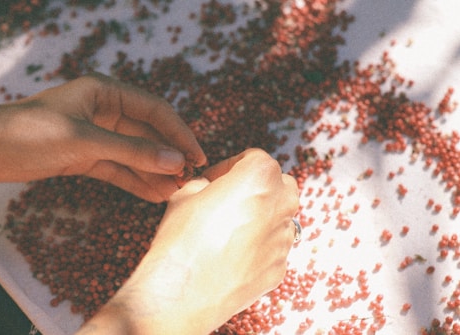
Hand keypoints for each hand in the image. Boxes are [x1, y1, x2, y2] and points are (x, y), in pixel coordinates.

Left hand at [0, 73, 205, 201]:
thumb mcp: (86, 141)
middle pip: (147, 134)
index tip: (197, 156)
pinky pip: (118, 169)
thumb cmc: (30, 132)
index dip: (179, 133)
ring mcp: (96, 136)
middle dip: (167, 157)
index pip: (155, 111)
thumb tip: (175, 162)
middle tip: (188, 180)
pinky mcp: (86, 157)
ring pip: (134, 154)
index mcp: (106, 93)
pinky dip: (134, 181)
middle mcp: (105, 112)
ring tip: (175, 192)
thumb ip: (132, 152)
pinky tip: (153, 195)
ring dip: (154, 172)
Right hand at [76, 149, 298, 334]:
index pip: (254, 157)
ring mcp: (283, 240)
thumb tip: (211, 189)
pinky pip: (273, 247)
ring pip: (280, 216)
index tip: (214, 179)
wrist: (182, 293)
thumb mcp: (185, 194)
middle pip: (279, 184)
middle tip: (229, 197)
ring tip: (230, 227)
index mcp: (260, 176)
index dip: (230, 165)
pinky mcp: (279, 268)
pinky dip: (259, 245)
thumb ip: (206, 183)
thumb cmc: (182, 239)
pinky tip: (232, 253)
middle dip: (257, 186)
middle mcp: (280, 205)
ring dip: (261, 215)